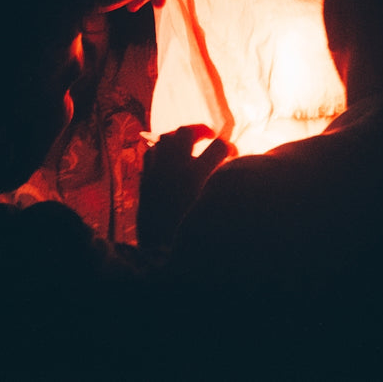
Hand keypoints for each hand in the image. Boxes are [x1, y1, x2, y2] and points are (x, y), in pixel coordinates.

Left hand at [137, 124, 232, 247]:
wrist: (157, 253)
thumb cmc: (191, 235)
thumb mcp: (212, 208)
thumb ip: (222, 185)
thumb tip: (238, 172)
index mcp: (194, 176)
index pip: (218, 146)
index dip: (229, 147)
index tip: (233, 154)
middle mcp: (173, 168)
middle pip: (186, 131)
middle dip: (200, 130)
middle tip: (210, 135)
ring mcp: (156, 172)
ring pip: (165, 137)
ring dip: (179, 137)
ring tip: (189, 144)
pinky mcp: (145, 181)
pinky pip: (151, 153)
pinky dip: (161, 150)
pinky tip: (170, 158)